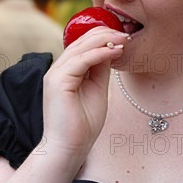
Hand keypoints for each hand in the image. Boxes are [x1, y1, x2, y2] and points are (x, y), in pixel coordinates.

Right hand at [41, 26, 126, 159]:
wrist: (69, 149)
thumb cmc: (83, 125)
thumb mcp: (97, 89)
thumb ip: (101, 69)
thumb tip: (111, 49)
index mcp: (66, 71)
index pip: (82, 44)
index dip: (103, 36)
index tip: (124, 36)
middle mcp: (58, 70)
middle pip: (81, 41)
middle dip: (106, 34)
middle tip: (127, 33)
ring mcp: (55, 75)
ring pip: (80, 47)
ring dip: (105, 40)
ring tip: (124, 39)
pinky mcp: (57, 82)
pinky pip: (81, 60)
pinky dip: (100, 53)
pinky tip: (115, 51)